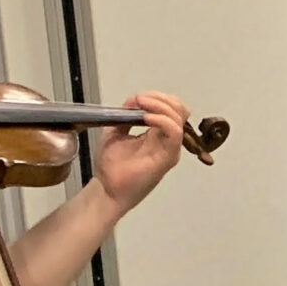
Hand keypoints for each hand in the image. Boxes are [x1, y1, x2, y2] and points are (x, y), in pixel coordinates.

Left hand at [91, 91, 186, 210]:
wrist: (107, 188)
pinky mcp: (168, 157)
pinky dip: (162, 120)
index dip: (158, 98)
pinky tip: (146, 118)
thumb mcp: (115, 131)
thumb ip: (126, 115)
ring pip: (179, 118)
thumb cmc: (112, 165)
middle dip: (160, 98)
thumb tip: (134, 100)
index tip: (138, 98)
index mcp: (157, 133)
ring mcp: (170, 148)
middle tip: (140, 99)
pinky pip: (174, 133)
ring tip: (142, 105)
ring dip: (160, 106)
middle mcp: (167, 139)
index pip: (171, 108)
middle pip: (179, 109)